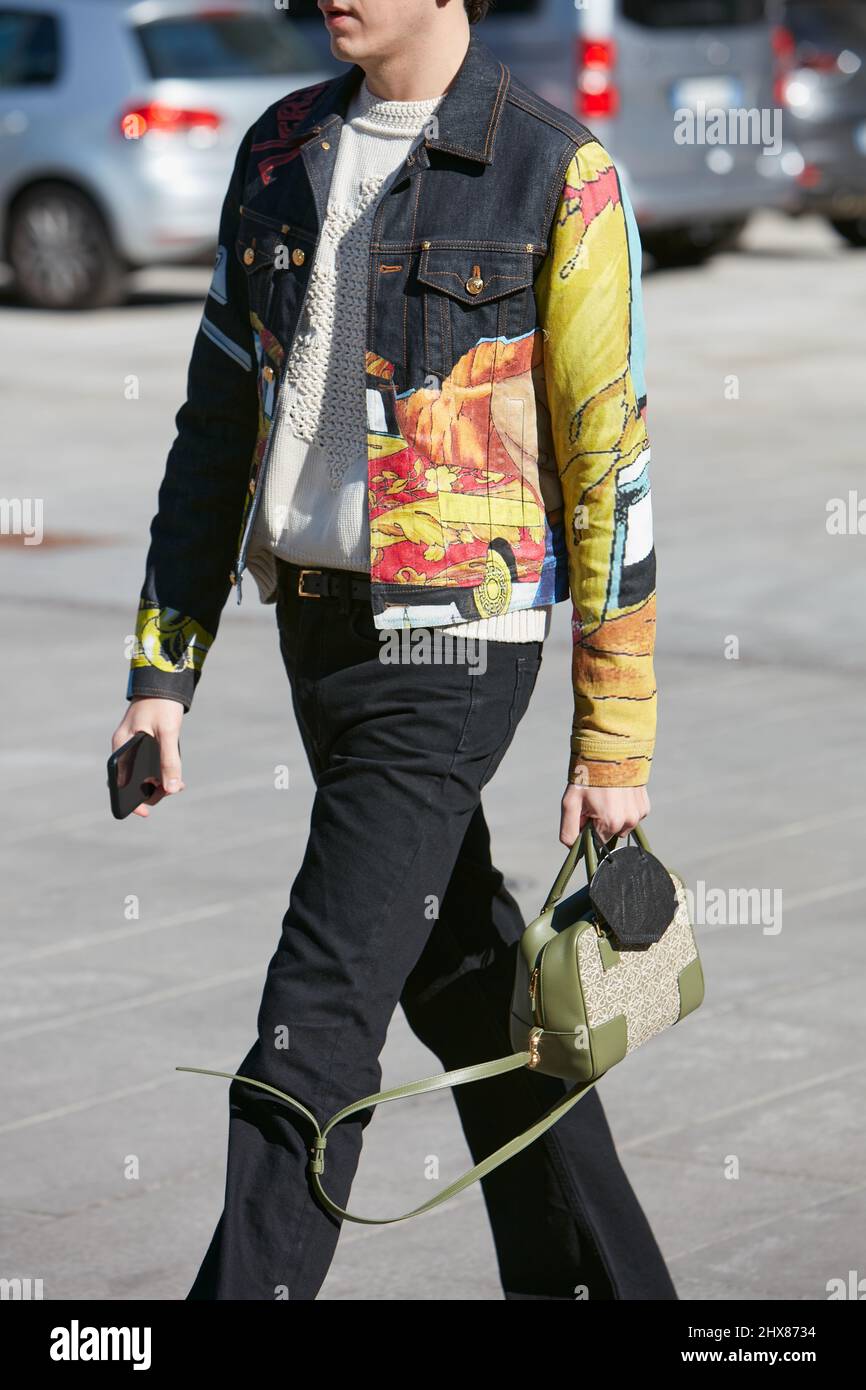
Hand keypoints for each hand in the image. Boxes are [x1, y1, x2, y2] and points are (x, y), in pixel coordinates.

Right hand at [110, 697, 184, 817]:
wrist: (163, 681)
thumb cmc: (162, 705)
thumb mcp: (168, 733)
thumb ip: (170, 761)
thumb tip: (172, 788)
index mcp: (122, 747)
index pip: (119, 783)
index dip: (131, 801)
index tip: (144, 813)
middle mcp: (124, 749)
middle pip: (133, 781)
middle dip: (153, 791)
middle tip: (175, 789)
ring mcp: (133, 747)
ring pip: (143, 774)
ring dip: (159, 782)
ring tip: (179, 784)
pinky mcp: (143, 744)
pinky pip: (149, 765)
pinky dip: (161, 772)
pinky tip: (175, 775)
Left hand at [560, 783, 649, 848]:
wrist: (611, 750)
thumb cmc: (587, 776)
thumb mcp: (570, 803)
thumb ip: (569, 831)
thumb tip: (573, 849)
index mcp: (611, 823)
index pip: (596, 842)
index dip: (588, 829)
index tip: (586, 812)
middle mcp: (629, 822)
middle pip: (609, 834)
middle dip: (599, 823)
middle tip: (594, 802)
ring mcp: (639, 814)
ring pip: (621, 826)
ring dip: (613, 816)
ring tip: (607, 795)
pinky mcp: (645, 806)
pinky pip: (631, 816)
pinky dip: (624, 809)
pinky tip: (618, 793)